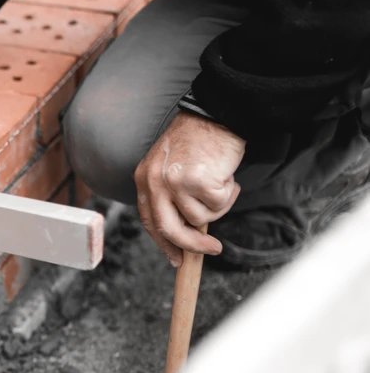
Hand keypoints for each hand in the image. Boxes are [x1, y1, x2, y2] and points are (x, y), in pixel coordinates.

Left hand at [134, 111, 244, 266]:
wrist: (217, 114)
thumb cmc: (199, 142)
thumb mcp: (170, 168)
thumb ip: (170, 198)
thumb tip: (183, 236)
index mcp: (144, 179)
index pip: (149, 221)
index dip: (164, 243)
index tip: (176, 258)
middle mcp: (154, 182)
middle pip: (169, 230)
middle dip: (192, 245)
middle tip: (213, 249)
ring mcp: (174, 182)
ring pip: (200, 218)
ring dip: (217, 206)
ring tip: (221, 182)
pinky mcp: (197, 180)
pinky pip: (218, 204)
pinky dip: (228, 194)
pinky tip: (227, 175)